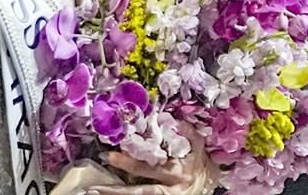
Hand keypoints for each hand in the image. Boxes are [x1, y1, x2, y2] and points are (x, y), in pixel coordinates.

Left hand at [89, 122, 219, 194]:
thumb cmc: (202, 161)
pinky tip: (110, 192)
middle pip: (143, 191)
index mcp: (178, 172)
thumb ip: (186, 132)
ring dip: (118, 194)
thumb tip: (172, 119)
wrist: (212, 182)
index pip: (151, 168)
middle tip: (97, 186)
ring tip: (96, 192)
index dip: (130, 163)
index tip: (111, 156)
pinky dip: (126, 194)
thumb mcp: (198, 145)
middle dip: (119, 189)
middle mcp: (171, 188)